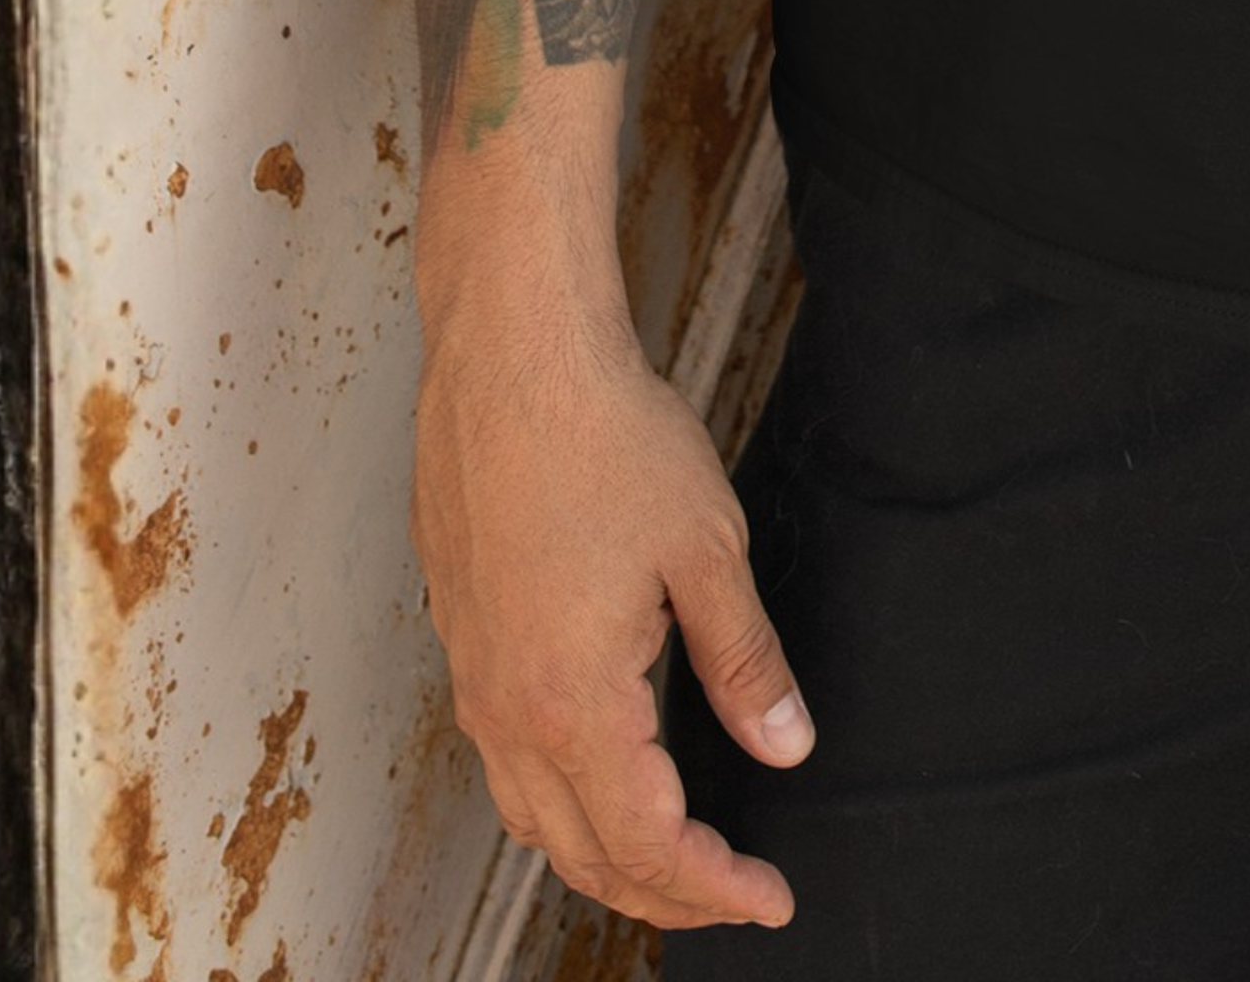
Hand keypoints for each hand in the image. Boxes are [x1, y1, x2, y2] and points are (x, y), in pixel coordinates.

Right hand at [415, 278, 812, 926]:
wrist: (513, 354)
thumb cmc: (607, 436)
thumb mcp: (707, 550)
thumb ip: (745, 663)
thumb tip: (787, 746)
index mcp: (574, 703)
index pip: (650, 845)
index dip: (717, 886)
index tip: (770, 895)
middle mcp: (508, 711)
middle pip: (584, 854)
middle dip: (664, 893)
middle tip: (735, 890)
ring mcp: (474, 675)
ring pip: (533, 817)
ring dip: (605, 853)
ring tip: (676, 851)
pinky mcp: (461, 635)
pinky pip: (505, 758)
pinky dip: (560, 797)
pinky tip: (605, 767)